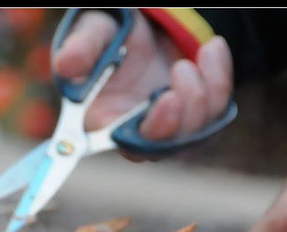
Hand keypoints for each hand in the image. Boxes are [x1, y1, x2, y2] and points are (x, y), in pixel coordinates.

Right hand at [52, 9, 233, 161]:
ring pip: (196, 131)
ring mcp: (168, 129)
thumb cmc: (106, 37)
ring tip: (201, 52)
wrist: (137, 29)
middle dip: (182, 114)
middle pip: (164, 147)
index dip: (147, 134)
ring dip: (204, 91)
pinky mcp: (194, 117)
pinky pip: (216, 110)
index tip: (166, 101)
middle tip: (182, 69)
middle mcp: (136, 134)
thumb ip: (82, 49)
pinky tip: (212, 49)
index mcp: (104, 123)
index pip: (124, 146)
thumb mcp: (93, 34)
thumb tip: (67, 64)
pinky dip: (219, 78)